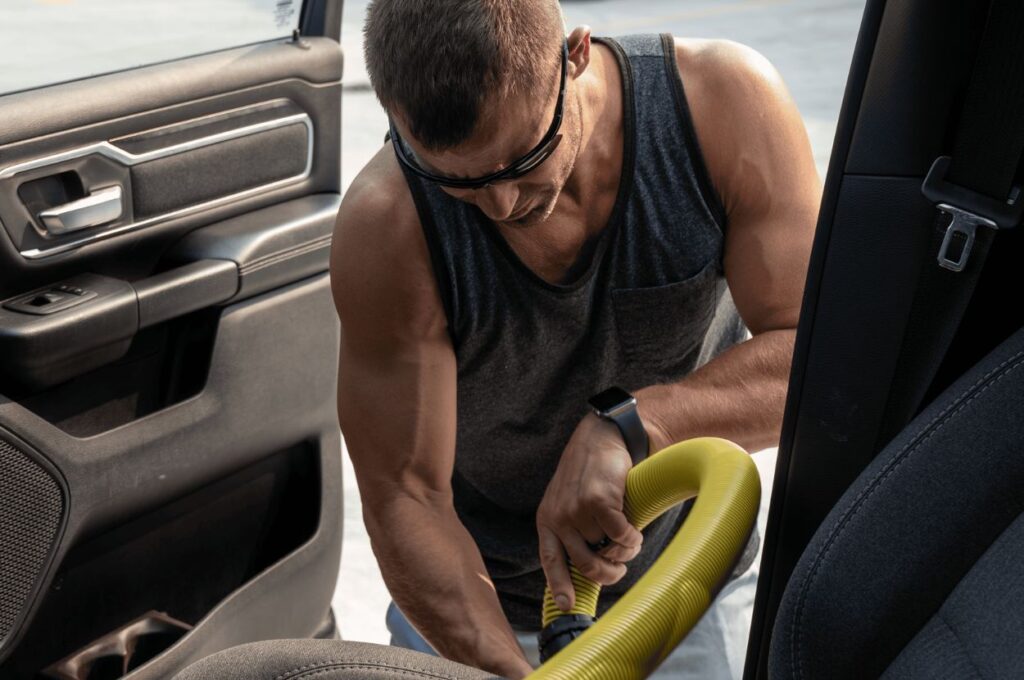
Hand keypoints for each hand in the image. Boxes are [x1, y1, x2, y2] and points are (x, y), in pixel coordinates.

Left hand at [536, 414, 643, 610]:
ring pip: (607, 550)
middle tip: (620, 569)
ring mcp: (577, 510)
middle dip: (607, 574)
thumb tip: (589, 567)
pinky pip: (620, 536)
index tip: (567, 605)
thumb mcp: (569, 501)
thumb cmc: (590, 472)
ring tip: (630, 538)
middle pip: (585, 565)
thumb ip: (573, 530)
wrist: (602, 437)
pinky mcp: (598, 501)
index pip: (551, 561)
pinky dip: (632, 539)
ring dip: (624, 550)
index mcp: (548, 520)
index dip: (559, 586)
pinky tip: (634, 531)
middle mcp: (559, 517)